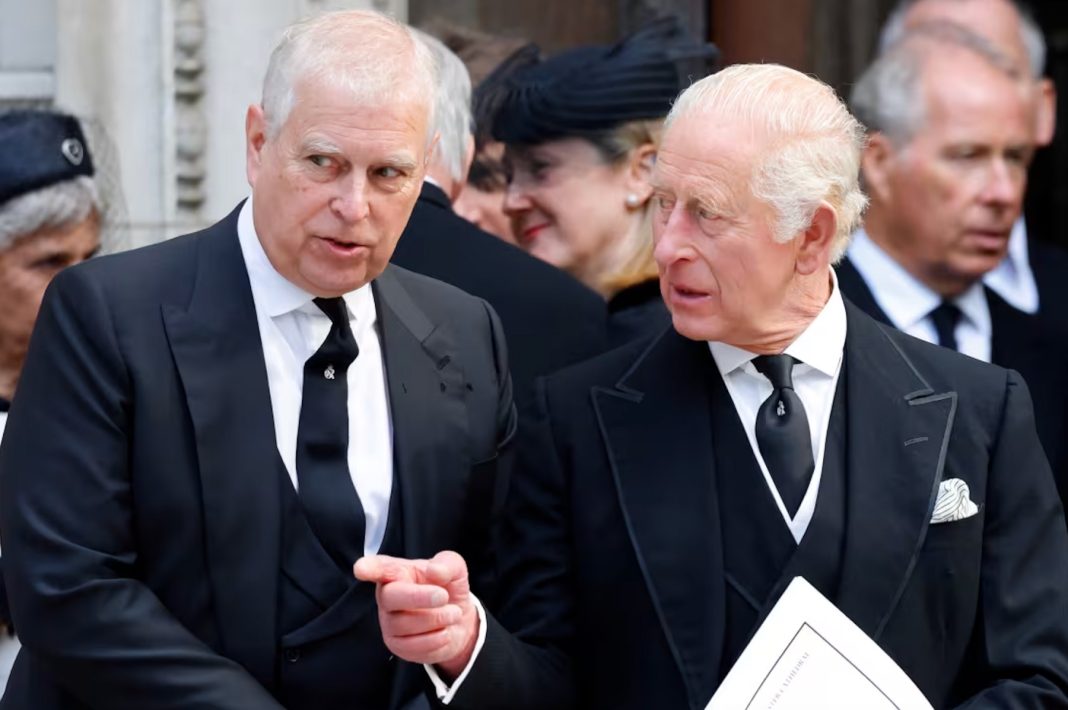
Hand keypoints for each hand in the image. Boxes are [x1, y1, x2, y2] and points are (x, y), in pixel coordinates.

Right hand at [354, 550, 478, 678]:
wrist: (458, 620)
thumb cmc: (448, 588)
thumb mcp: (454, 569)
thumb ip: (447, 564)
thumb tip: (435, 571)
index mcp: (397, 572)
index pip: (378, 568)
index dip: (369, 568)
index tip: (361, 569)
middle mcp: (387, 597)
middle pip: (390, 597)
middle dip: (418, 597)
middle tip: (443, 596)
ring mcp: (389, 623)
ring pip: (405, 624)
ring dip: (437, 619)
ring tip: (454, 613)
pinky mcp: (397, 645)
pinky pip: (414, 645)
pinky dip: (437, 638)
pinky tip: (445, 631)